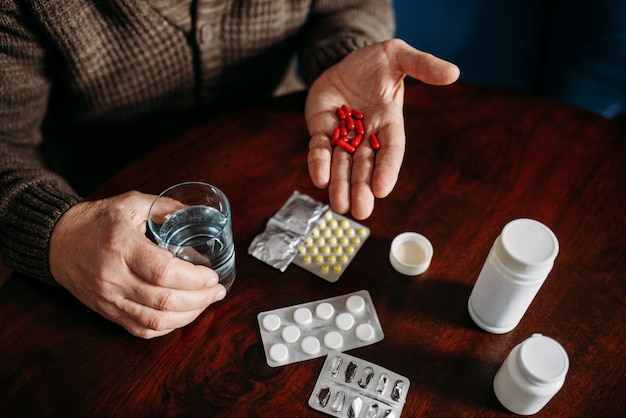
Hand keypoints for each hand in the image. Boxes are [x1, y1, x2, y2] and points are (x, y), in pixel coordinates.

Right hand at [49, 191, 225, 338]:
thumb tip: (198, 215)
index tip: (212, 275)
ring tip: (206, 303)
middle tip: (217, 290)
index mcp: (121, 246)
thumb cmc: (95, 221)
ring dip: (189, 316)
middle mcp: (114, 277)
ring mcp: (109, 298)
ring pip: (155, 321)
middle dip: (200, 299)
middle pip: (164, 301)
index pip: (163, 272)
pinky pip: (141, 330)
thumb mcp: (131, 203)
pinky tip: (182, 315)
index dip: (194, 279)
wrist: (56, 241)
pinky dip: (167, 327)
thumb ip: (166, 207)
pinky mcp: (107, 312)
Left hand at [306, 38, 459, 218]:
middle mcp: (366, 135)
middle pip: (365, 166)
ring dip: (340, 185)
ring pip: (342, 164)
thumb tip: (453, 72)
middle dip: (362, 188)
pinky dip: (319, 163)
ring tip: (340, 207)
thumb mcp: (400, 56)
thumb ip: (423, 64)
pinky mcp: (321, 130)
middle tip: (360, 212)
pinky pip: (319, 149)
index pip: (391, 150)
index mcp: (389, 122)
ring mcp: (343, 134)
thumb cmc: (378, 61)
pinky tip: (320, 179)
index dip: (387, 168)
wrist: (346, 60)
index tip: (382, 189)